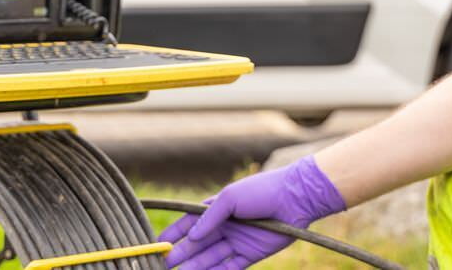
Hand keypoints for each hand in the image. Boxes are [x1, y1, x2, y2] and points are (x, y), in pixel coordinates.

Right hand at [159, 155, 344, 268]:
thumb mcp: (229, 198)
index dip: (174, 234)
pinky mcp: (250, 254)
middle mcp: (224, 227)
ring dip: (194, 267)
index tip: (157, 245)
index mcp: (216, 209)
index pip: (189, 224)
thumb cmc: (260, 190)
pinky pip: (229, 267)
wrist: (294, 198)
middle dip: (180, 255)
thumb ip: (209, 217)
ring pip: (210, 259)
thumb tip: (190, 236)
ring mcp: (236, 241)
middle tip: (163, 265)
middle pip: (197, 245)